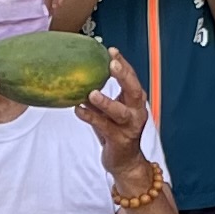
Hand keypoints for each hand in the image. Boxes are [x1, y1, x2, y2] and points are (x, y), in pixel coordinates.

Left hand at [82, 51, 154, 178]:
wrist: (125, 163)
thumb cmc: (115, 133)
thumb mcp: (107, 112)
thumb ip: (97, 97)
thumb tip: (78, 79)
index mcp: (135, 102)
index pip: (131, 78)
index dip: (123, 64)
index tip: (111, 50)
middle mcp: (136, 112)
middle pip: (133, 91)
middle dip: (123, 76)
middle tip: (112, 64)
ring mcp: (129, 127)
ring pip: (119, 112)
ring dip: (106, 102)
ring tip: (92, 93)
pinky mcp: (119, 140)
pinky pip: (104, 127)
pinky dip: (91, 118)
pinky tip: (78, 110)